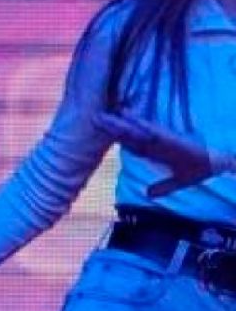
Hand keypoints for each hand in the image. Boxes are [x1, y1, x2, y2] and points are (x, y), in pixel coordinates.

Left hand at [94, 111, 219, 197]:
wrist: (216, 164)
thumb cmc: (198, 168)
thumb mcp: (178, 182)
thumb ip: (163, 187)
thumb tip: (148, 194)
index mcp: (156, 152)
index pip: (131, 144)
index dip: (116, 138)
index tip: (100, 133)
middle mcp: (156, 143)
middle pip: (129, 134)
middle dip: (112, 127)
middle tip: (94, 119)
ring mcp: (162, 139)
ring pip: (137, 130)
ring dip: (121, 123)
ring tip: (105, 116)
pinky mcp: (171, 138)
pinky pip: (152, 132)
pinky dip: (140, 126)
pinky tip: (128, 119)